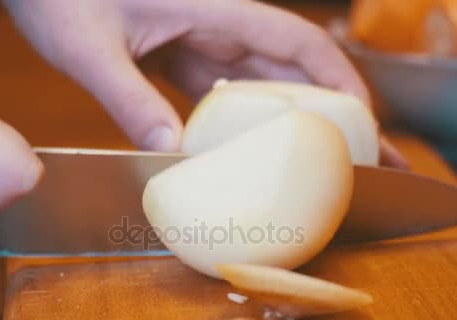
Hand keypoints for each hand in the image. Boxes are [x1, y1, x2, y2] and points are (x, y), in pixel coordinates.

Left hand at [3, 0, 406, 166]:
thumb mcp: (90, 46)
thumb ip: (129, 97)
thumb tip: (169, 154)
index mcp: (213, 7)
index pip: (295, 41)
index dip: (339, 79)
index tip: (365, 121)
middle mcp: (218, 23)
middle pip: (293, 69)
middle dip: (333, 112)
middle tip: (365, 159)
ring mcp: (203, 40)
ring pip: (265, 83)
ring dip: (296, 123)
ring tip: (326, 166)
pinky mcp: (184, 55)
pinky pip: (228, 93)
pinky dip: (247, 123)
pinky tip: (255, 155)